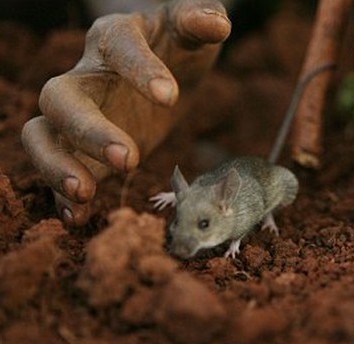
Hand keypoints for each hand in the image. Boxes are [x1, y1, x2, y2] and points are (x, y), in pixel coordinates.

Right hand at [21, 0, 230, 225]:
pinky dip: (62, 194)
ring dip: (57, 166)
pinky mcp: (84, 149)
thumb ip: (201, 21)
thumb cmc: (178, 46)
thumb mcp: (192, 30)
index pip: (119, 47)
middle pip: (61, 98)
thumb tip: (217, 24)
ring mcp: (79, 115)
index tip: (171, 98)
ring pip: (43, 135)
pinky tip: (78, 217)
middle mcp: (86, 76)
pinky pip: (60, 169)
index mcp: (115, 37)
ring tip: (85, 194)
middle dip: (88, 130)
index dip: (140, 70)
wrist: (166, 72)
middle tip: (129, 159)